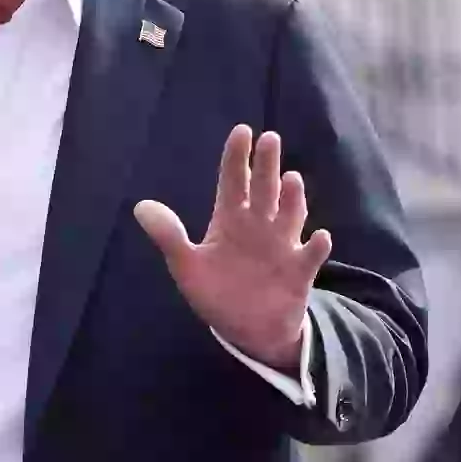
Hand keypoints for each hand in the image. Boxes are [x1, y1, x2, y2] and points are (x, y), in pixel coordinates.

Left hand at [134, 125, 330, 370]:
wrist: (246, 330)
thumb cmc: (217, 291)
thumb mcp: (186, 266)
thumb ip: (169, 236)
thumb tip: (140, 206)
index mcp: (231, 220)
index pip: (234, 181)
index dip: (237, 157)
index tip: (241, 131)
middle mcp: (259, 226)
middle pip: (263, 189)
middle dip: (266, 165)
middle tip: (269, 139)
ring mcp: (282, 246)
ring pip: (290, 216)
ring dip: (293, 200)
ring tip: (291, 179)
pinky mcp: (299, 272)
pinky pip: (310, 257)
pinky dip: (316, 247)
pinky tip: (320, 238)